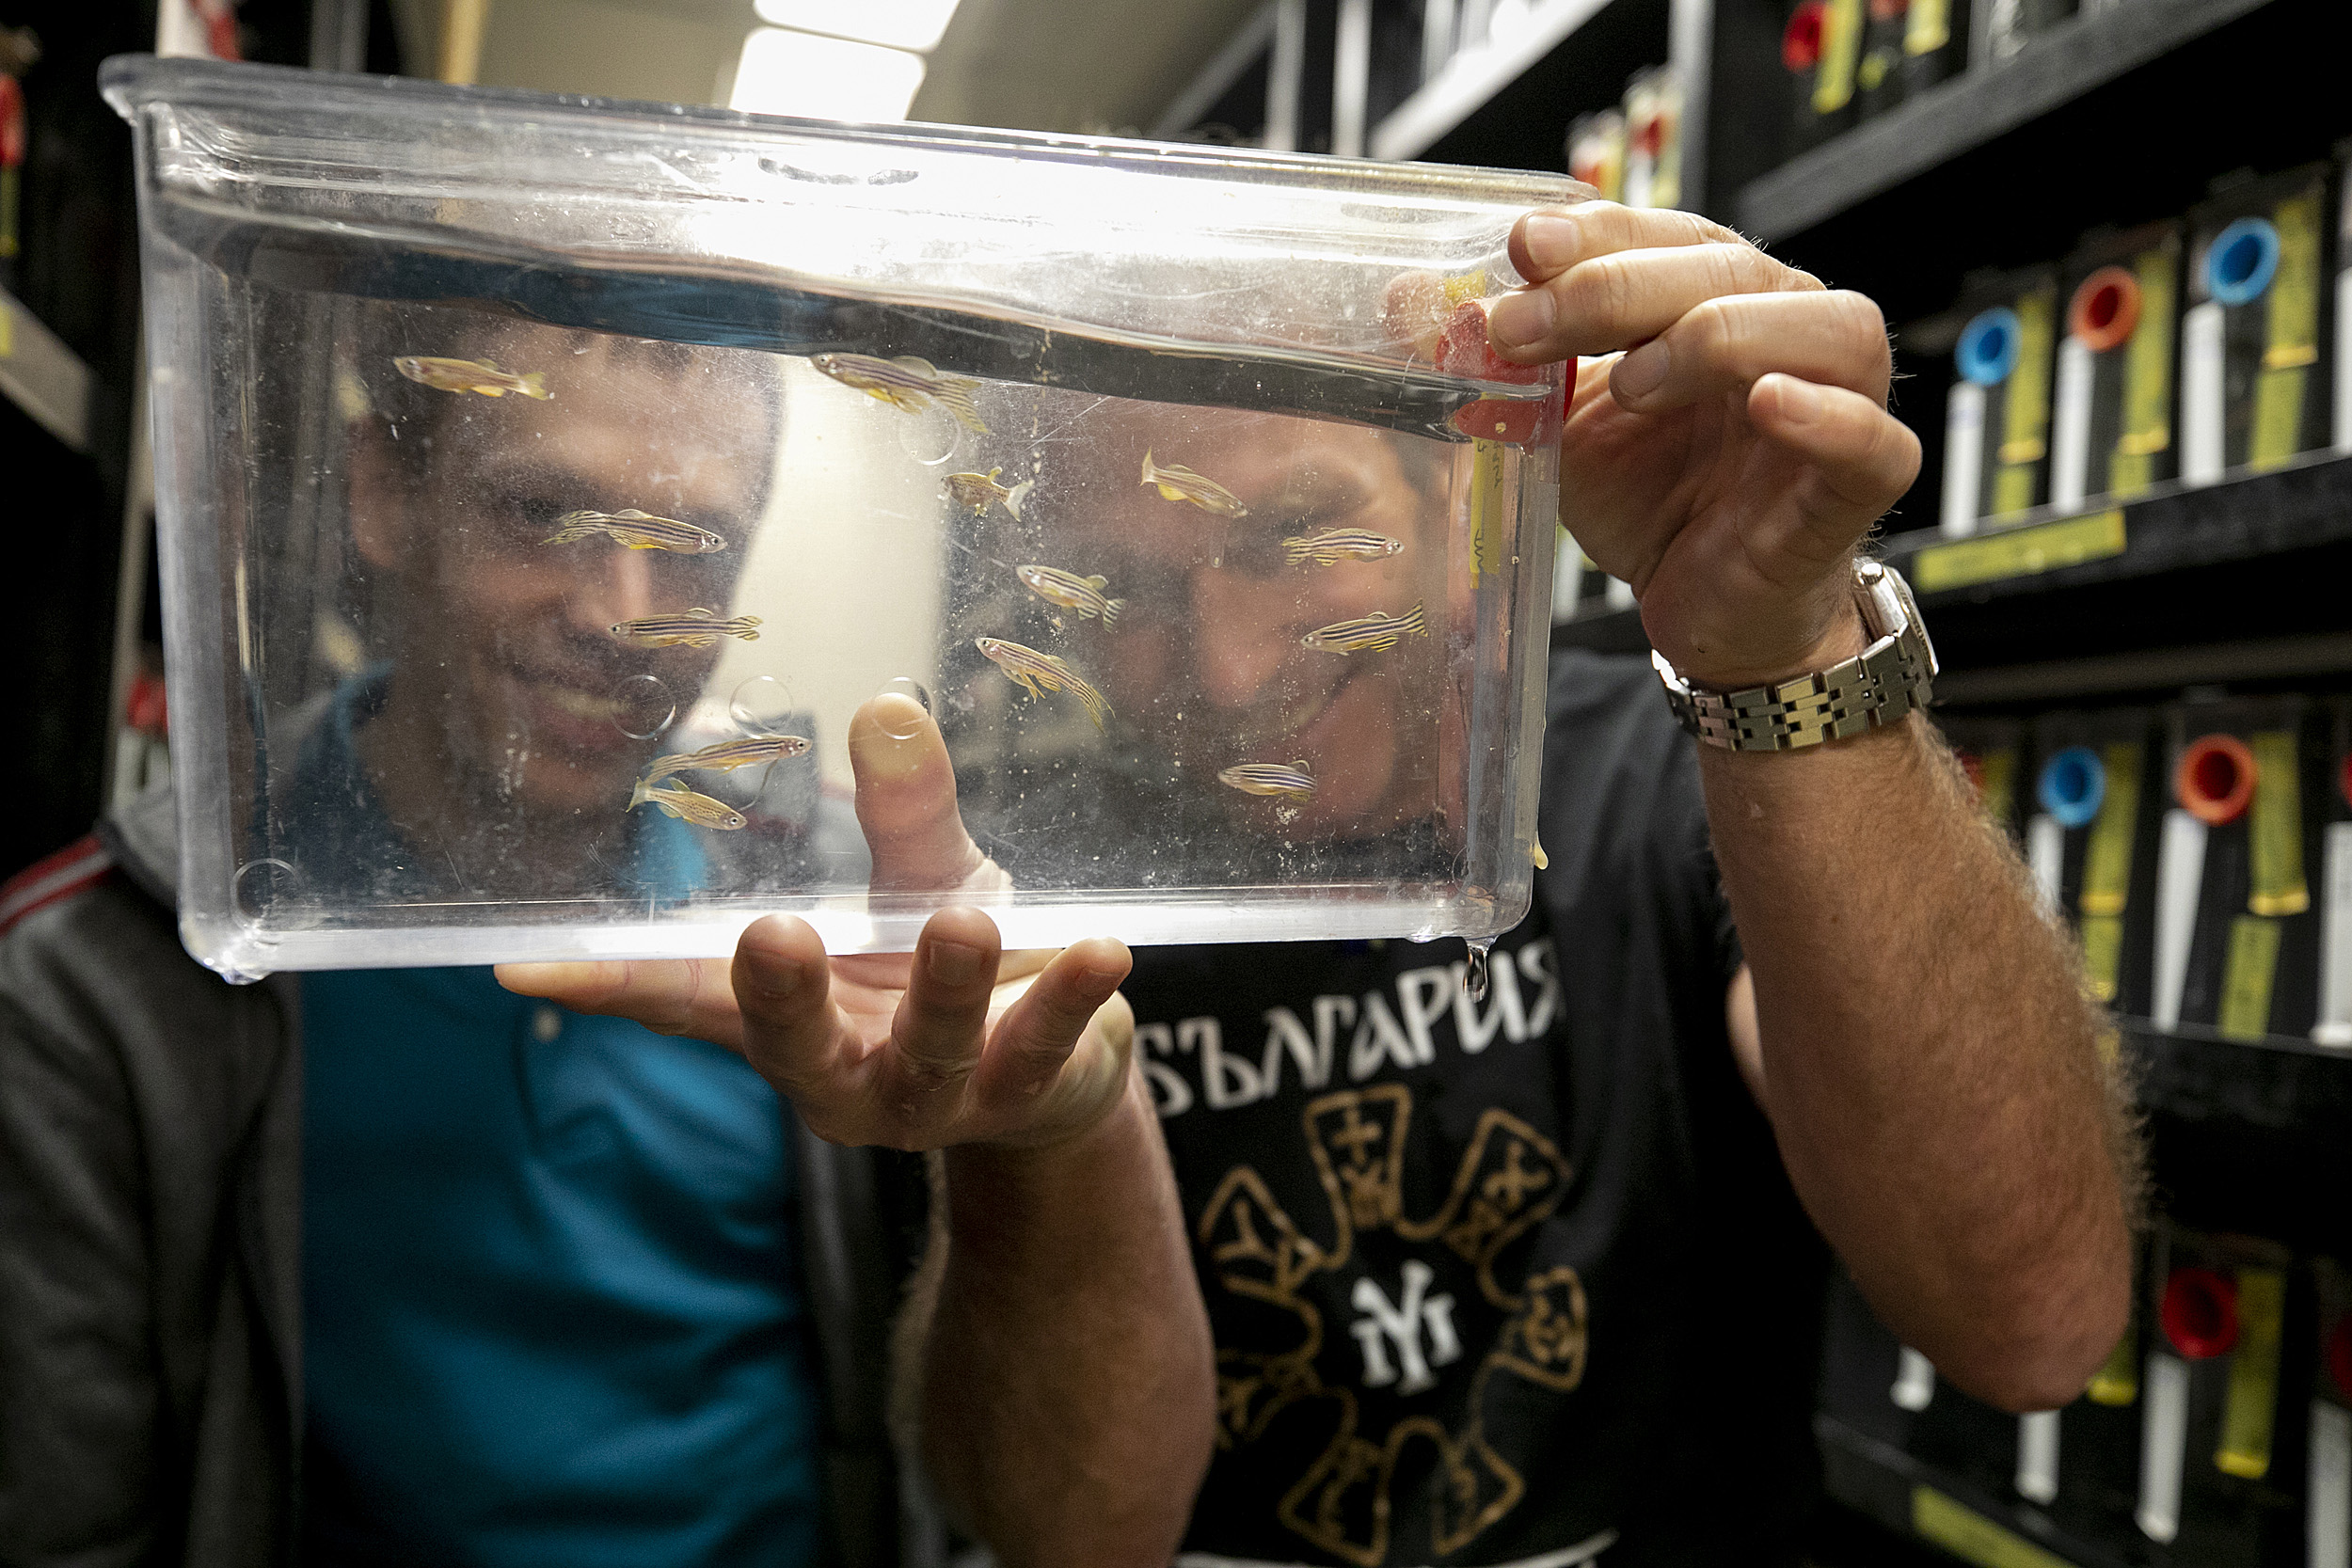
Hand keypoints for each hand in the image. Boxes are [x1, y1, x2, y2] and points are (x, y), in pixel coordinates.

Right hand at [497, 692, 1137, 1149]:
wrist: (1062, 1066)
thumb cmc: (958, 965)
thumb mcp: (924, 878)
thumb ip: (902, 809)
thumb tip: (884, 707)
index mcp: (792, 1018)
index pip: (687, 999)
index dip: (612, 982)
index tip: (526, 962)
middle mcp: (845, 1073)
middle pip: (795, 1047)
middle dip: (782, 1000)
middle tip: (775, 939)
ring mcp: (933, 1098)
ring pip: (924, 1057)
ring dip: (941, 992)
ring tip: (963, 923)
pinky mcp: (1023, 1095)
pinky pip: (1044, 1049)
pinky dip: (1067, 1000)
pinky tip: (1104, 954)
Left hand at [1487, 201, 1921, 687]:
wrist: (1708, 610)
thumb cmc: (1652, 503)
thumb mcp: (1555, 428)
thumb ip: (1500, 366)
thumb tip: (1406, 300)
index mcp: (1713, 295)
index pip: (1660, 232)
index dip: (1593, 233)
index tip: (1519, 247)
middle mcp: (1786, 326)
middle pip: (1720, 269)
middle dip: (1610, 290)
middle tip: (1523, 327)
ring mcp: (1839, 396)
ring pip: (1815, 325)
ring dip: (1715, 337)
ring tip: (1633, 384)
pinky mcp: (1863, 478)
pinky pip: (1868, 435)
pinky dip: (1822, 415)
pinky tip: (1771, 405)